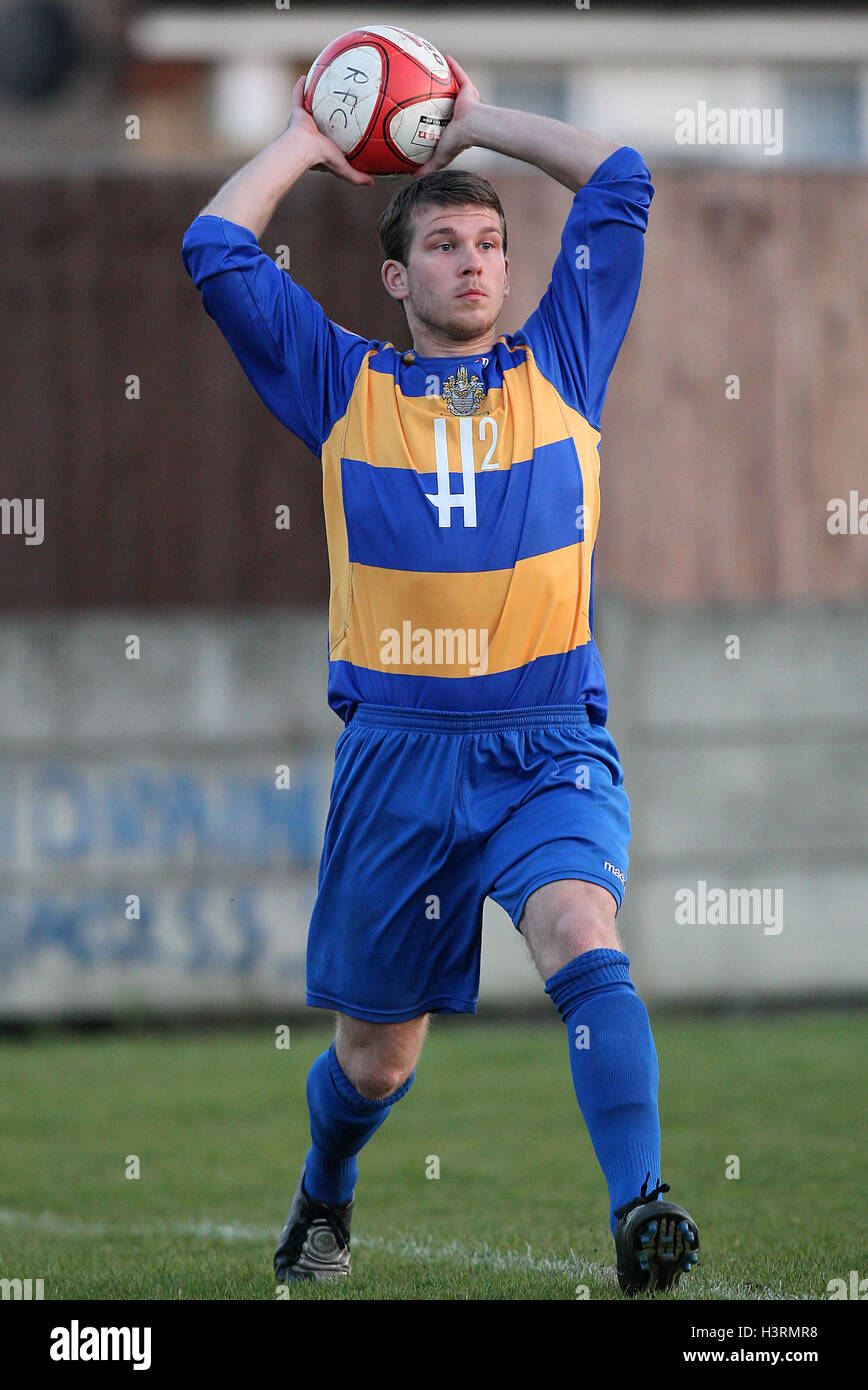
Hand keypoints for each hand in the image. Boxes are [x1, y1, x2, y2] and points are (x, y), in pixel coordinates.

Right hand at [285, 75, 374, 185]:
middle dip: (327, 112)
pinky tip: (306, 77)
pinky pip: (297, 95)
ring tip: (323, 85)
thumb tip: (373, 183)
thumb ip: (358, 176)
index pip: (332, 137)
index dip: (339, 131)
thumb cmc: (323, 159)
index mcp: (323, 144)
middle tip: (337, 102)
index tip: (347, 125)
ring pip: (310, 106)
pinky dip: (300, 87)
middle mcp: (313, 131)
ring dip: (315, 97)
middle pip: (322, 119)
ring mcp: (303, 121)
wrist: (304, 149)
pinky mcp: (296, 112)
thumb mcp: (344, 169)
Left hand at [411, 55, 482, 177]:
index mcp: (453, 128)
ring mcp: (464, 100)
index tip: (423, 116)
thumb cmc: (458, 142)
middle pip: (446, 103)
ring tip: (432, 70)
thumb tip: (410, 179)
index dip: (433, 119)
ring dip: (445, 79)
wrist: (474, 127)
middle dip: (438, 97)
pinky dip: (454, 66)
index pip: (440, 122)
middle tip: (426, 92)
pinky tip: (445, 56)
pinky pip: (460, 74)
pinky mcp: (469, 90)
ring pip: (453, 87)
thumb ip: (427, 168)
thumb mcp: (439, 158)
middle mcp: (459, 113)